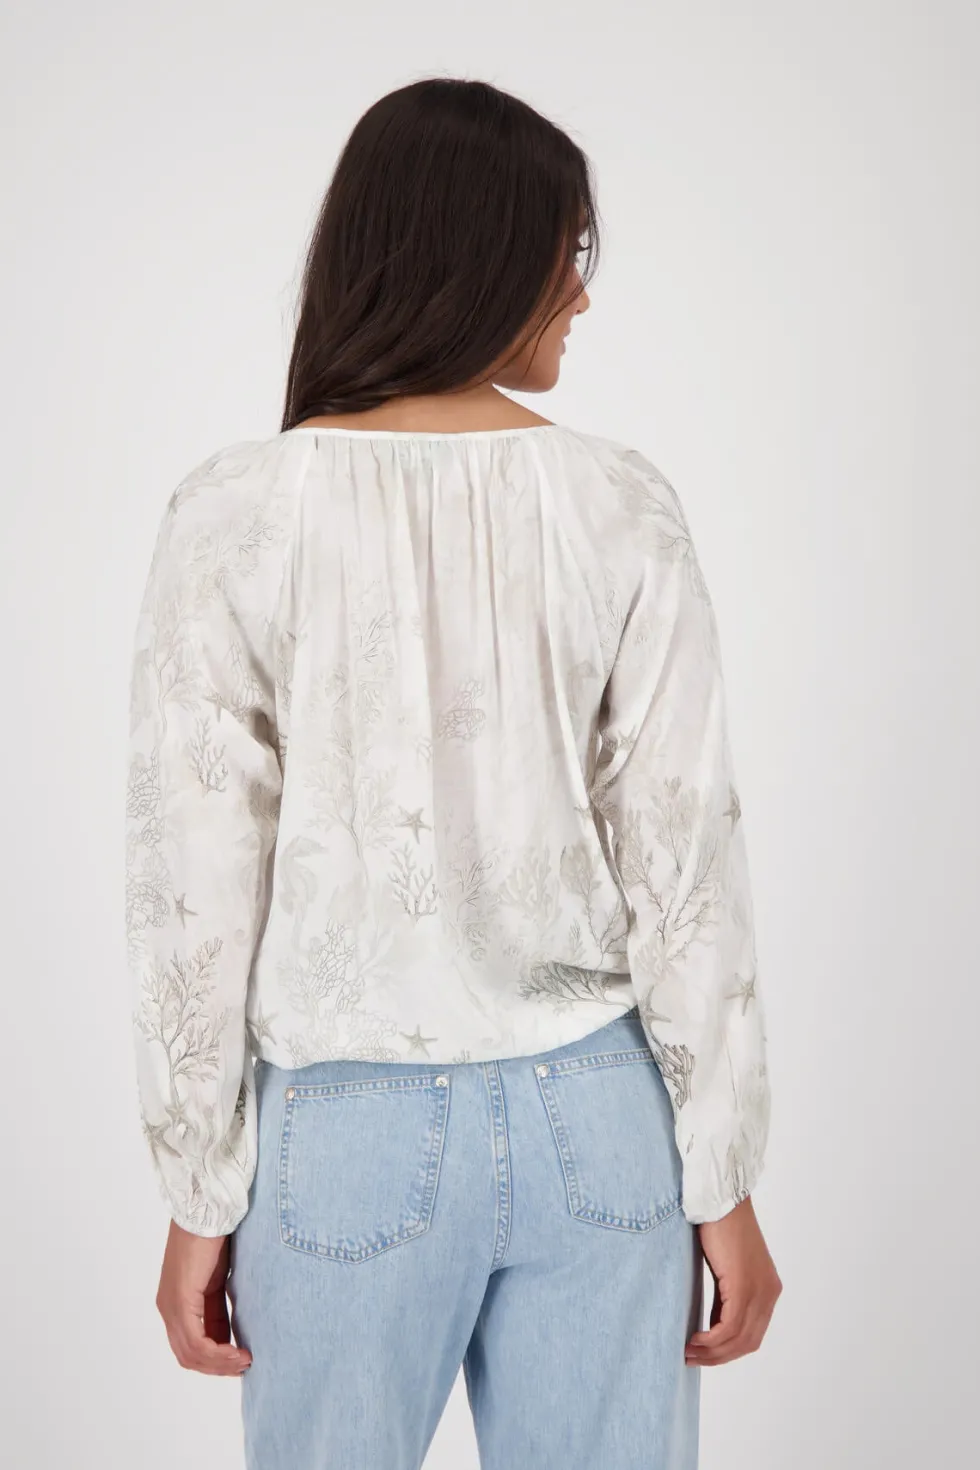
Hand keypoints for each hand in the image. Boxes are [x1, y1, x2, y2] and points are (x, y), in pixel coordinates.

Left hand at [155, 1219, 251, 1375]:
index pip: (191, 1345)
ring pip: (191, 1354)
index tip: (243, 1357)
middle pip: (189, 1356)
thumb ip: (219, 1306)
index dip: (216, 1359)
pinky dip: (217, 1354)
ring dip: (220, 1364)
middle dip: (218, 1366)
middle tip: (245, 1365)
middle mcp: (167, 1308)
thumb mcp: (218, 1279)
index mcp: (176, 1302)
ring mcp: (171, 1306)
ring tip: (245, 1360)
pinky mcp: (180, 1301)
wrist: (209, 1209)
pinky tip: (237, 1352)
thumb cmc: (216, 1236)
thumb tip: (233, 1333)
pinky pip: (195, 1342)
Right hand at [685, 1195, 781, 1365]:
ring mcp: (759, 1291)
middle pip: (747, 1343)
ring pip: (739, 1339)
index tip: (704, 1353)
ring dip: (712, 1352)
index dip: (728, 1350)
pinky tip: (694, 1339)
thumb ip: (726, 1297)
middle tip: (693, 1358)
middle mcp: (769, 1293)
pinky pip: (730, 1327)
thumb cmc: (719, 1228)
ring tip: (688, 1352)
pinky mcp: (744, 1286)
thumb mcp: (726, 1270)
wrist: (720, 1201)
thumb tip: (713, 1325)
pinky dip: (712, 1340)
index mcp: (768, 1289)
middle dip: (719, 1357)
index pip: (752, 1334)